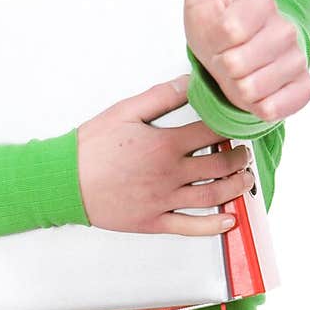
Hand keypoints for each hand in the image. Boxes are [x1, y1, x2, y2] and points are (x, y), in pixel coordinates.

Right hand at [76, 77, 254, 235]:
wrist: (64, 181)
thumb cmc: (90, 147)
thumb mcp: (125, 112)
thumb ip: (161, 97)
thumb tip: (189, 82)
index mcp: (165, 144)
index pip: (212, 132)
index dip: (233, 126)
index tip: (241, 124)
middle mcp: (170, 174)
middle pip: (220, 166)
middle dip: (239, 158)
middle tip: (245, 153)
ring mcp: (163, 201)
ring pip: (212, 196)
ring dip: (235, 188)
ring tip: (245, 180)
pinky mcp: (153, 222)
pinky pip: (190, 227)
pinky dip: (214, 226)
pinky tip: (230, 220)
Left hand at [178, 0, 309, 123]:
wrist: (233, 62)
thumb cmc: (215, 29)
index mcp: (262, 4)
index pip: (229, 31)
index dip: (214, 43)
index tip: (218, 37)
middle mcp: (285, 29)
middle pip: (239, 64)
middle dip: (223, 68)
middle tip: (226, 58)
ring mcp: (298, 58)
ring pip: (254, 89)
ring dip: (237, 89)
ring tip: (239, 75)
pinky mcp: (304, 86)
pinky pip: (278, 106)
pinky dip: (261, 106)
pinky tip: (259, 92)